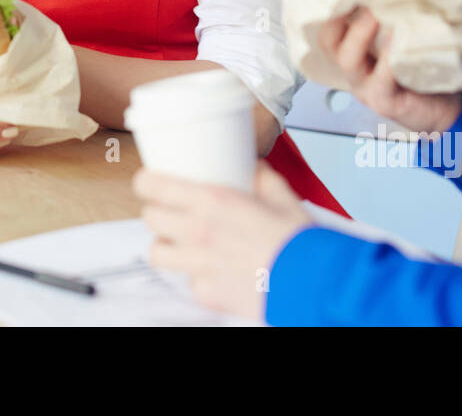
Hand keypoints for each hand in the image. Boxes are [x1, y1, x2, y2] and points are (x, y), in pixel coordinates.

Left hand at [134, 162, 313, 320]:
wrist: (314, 283)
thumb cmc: (299, 240)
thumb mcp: (282, 196)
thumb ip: (262, 178)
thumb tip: (254, 167)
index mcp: (212, 202)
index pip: (153, 187)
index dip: (146, 182)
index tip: (148, 182)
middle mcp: (198, 232)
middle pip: (150, 218)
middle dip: (157, 212)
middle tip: (171, 210)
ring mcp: (199, 266)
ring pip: (157, 252)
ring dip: (166, 244)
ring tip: (181, 241)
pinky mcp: (207, 293)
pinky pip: (188, 281)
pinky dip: (196, 275)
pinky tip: (212, 270)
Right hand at [318, 8, 461, 132]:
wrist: (446, 111)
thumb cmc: (425, 70)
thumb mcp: (404, 41)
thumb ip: (395, 19)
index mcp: (356, 54)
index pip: (329, 29)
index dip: (332, 6)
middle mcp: (354, 71)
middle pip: (329, 42)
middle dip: (339, 16)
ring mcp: (366, 88)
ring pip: (348, 60)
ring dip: (361, 33)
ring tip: (377, 13)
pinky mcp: (384, 102)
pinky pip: (381, 80)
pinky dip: (389, 58)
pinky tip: (400, 40)